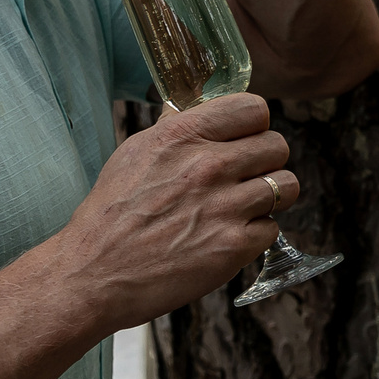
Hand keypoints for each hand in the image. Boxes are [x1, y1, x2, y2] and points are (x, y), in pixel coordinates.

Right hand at [50, 93, 294, 326]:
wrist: (93, 274)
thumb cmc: (109, 214)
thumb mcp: (135, 153)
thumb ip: (172, 128)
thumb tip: (190, 105)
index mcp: (182, 135)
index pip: (253, 108)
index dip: (254, 124)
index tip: (244, 138)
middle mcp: (208, 165)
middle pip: (277, 146)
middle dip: (266, 161)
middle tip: (246, 177)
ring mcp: (225, 207)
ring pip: (286, 186)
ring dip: (270, 197)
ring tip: (246, 206)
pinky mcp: (233, 247)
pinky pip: (272, 228)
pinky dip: (256, 234)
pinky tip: (229, 236)